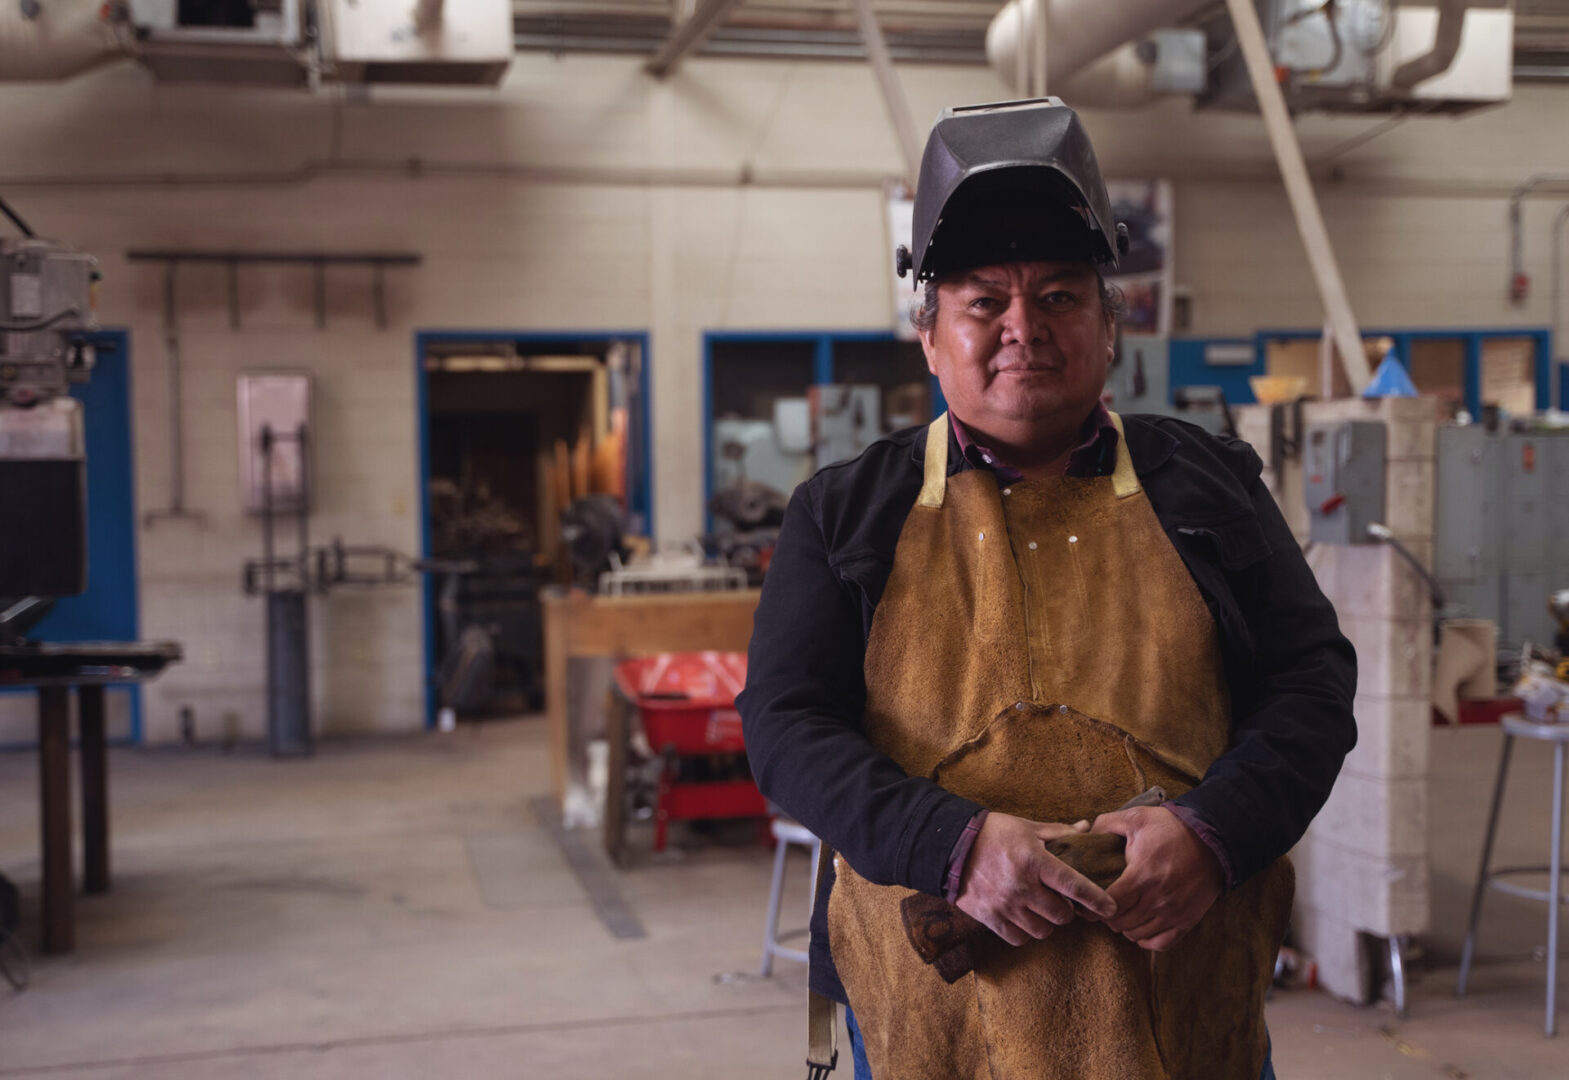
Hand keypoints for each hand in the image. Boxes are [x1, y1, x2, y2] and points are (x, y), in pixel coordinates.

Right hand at [954, 812, 1117, 946]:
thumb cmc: (993, 833)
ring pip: (1043, 930)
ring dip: (1047, 923)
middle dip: (1066, 910)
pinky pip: (1019, 938)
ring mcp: (1005, 904)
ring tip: (1041, 910)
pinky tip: (1024, 918)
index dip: (1097, 899)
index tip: (1111, 907)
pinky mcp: (989, 917)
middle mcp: (1022, 886)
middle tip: (1061, 901)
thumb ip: (1059, 832)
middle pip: (1062, 915)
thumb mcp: (1027, 827)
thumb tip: (1086, 829)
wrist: (950, 845)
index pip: (1075, 886)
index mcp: (1035, 861)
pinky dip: (1026, 932)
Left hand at [1091, 806, 1223, 951]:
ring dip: (1125, 926)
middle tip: (1104, 905)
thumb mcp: (1136, 817)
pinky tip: (1140, 926)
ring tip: (1122, 912)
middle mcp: (1158, 899)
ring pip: (1137, 935)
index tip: (1090, 900)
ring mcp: (1174, 913)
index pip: (1109, 905)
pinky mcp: (1187, 921)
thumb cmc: (1171, 828)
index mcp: (1142, 876)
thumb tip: (1084, 834)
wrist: (1213, 839)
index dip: (1094, 905)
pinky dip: (1146, 939)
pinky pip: (1161, 943)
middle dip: (1107, 915)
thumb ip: (1106, 824)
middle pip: (1120, 923)